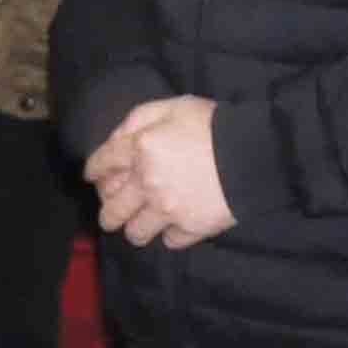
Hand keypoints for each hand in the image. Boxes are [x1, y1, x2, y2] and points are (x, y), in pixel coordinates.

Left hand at [85, 96, 231, 247]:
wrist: (254, 154)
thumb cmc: (213, 124)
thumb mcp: (173, 106)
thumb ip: (139, 119)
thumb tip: (118, 139)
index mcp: (140, 150)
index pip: (102, 163)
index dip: (94, 170)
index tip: (92, 176)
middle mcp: (147, 184)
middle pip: (112, 210)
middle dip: (108, 212)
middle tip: (112, 212)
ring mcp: (167, 210)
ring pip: (136, 232)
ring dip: (135, 229)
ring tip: (141, 226)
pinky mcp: (191, 228)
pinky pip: (170, 241)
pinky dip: (170, 235)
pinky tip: (174, 227)